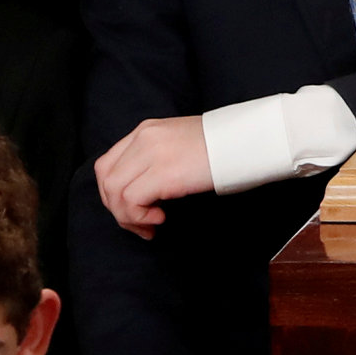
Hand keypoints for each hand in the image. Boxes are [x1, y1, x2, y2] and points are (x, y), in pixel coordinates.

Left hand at [95, 115, 215, 236]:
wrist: (250, 140)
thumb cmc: (224, 148)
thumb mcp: (180, 145)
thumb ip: (155, 159)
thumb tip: (140, 192)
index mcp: (146, 131)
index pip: (107, 164)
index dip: (113, 193)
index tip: (134, 209)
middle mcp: (144, 138)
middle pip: (105, 180)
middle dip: (117, 209)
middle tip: (140, 224)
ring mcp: (152, 153)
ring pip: (115, 192)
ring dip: (129, 217)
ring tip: (152, 224)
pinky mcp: (163, 173)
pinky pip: (131, 201)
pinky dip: (139, 217)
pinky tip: (160, 219)